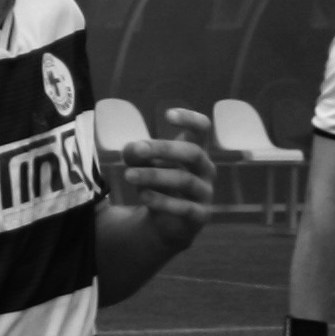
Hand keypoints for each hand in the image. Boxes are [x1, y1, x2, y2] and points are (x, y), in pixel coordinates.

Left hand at [108, 108, 214, 239]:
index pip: (203, 129)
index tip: (167, 114)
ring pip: (185, 180)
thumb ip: (136, 153)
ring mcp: (205, 193)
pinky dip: (162, 201)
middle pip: (193, 153)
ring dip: (154, 176)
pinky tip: (143, 196)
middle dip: (164, 149)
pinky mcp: (200, 215)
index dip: (190, 119)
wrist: (165, 220)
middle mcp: (206, 169)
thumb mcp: (143, 163)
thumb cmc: (157, 182)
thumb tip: (133, 149)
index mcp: (196, 150)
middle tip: (136, 149)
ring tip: (128, 175)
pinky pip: (184, 207)